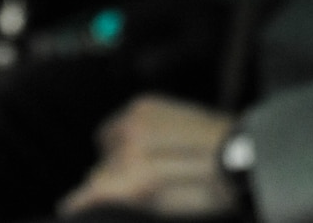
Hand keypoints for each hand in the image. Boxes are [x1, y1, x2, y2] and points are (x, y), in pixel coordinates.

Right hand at [58, 96, 236, 217]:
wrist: (240, 153)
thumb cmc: (208, 191)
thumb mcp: (165, 208)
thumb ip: (127, 199)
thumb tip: (95, 195)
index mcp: (136, 176)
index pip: (91, 190)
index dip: (80, 201)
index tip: (72, 207)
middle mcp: (130, 142)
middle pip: (99, 170)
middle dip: (108, 182)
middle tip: (133, 191)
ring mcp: (136, 119)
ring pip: (105, 144)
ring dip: (116, 157)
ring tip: (145, 167)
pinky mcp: (144, 104)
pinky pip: (118, 123)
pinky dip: (125, 135)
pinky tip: (147, 145)